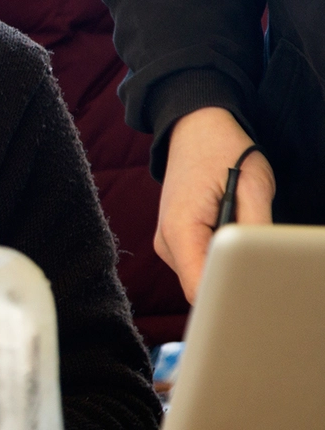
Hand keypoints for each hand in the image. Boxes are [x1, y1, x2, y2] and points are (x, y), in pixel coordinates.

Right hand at [157, 107, 273, 302]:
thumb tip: (264, 266)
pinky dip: (220, 257)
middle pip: (200, 286)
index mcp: (180, 230)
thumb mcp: (253, 188)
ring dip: (226, 267)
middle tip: (263, 270)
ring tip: (246, 239)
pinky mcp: (176, 239)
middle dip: (231, 283)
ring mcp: (168, 242)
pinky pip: (200, 262)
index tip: (255, 302)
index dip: (226, 299)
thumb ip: (256, 231)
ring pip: (201, 276)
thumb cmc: (225, 151)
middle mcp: (166, 242)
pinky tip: (235, 235)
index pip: (199, 289)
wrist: (196, 127)